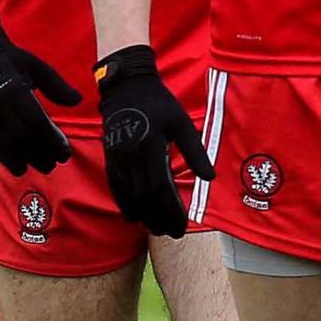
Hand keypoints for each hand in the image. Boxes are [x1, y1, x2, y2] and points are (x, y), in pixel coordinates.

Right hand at [0, 21, 79, 175]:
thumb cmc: (15, 62)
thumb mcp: (38, 67)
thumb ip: (57, 86)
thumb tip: (77, 100)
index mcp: (15, 90)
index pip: (36, 121)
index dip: (51, 140)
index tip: (65, 151)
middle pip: (22, 136)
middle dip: (41, 153)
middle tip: (57, 162)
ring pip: (7, 144)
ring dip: (26, 160)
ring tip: (44, 166)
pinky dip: (6, 159)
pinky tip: (20, 168)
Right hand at [92, 45, 209, 236]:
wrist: (125, 85)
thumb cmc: (159, 102)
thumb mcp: (181, 122)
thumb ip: (195, 150)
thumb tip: (210, 178)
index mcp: (150, 146)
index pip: (160, 188)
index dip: (171, 211)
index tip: (182, 227)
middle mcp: (131, 155)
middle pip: (143, 197)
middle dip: (158, 218)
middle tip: (172, 234)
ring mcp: (117, 157)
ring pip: (128, 195)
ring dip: (142, 215)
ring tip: (156, 229)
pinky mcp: (109, 156)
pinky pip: (115, 186)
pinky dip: (124, 203)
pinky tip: (133, 216)